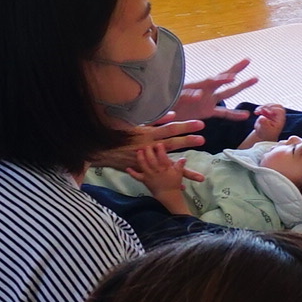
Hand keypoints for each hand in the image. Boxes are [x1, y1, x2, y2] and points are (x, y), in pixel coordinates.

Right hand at [90, 118, 204, 172]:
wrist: (99, 149)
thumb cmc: (116, 133)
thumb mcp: (132, 122)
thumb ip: (154, 120)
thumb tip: (173, 114)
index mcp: (147, 134)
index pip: (170, 129)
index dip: (185, 127)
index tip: (200, 125)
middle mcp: (149, 147)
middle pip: (172, 144)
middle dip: (188, 142)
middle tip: (203, 141)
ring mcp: (147, 160)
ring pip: (169, 166)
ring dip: (185, 172)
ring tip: (202, 178)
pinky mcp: (144, 169)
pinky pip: (160, 177)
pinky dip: (169, 181)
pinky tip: (183, 187)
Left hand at [132, 138, 190, 212]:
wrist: (168, 195)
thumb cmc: (174, 184)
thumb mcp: (179, 173)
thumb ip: (180, 165)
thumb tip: (183, 158)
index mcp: (165, 167)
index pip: (162, 156)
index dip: (160, 149)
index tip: (159, 144)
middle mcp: (156, 169)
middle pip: (151, 158)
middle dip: (148, 150)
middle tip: (147, 145)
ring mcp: (149, 174)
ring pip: (143, 164)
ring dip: (140, 157)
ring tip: (139, 151)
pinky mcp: (144, 180)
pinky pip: (136, 176)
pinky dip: (132, 172)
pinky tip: (128, 168)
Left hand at [166, 60, 257, 122]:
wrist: (157, 112)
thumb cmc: (162, 102)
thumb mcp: (171, 98)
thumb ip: (184, 95)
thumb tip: (198, 95)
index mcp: (195, 87)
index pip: (211, 81)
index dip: (222, 79)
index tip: (233, 77)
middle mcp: (204, 91)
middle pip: (223, 78)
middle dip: (235, 69)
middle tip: (247, 60)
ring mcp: (207, 100)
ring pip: (227, 92)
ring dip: (241, 86)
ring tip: (255, 78)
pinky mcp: (206, 111)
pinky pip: (223, 112)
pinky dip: (234, 114)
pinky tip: (245, 115)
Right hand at [239, 102, 287, 147]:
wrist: (263, 135)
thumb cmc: (267, 134)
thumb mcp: (265, 129)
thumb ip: (264, 123)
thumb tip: (262, 117)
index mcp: (280, 119)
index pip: (280, 110)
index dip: (273, 109)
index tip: (266, 112)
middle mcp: (278, 115)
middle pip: (277, 105)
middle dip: (268, 106)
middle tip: (261, 110)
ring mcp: (273, 113)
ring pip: (270, 105)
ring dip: (263, 106)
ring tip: (257, 112)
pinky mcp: (267, 112)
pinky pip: (264, 106)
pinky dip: (260, 108)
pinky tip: (256, 112)